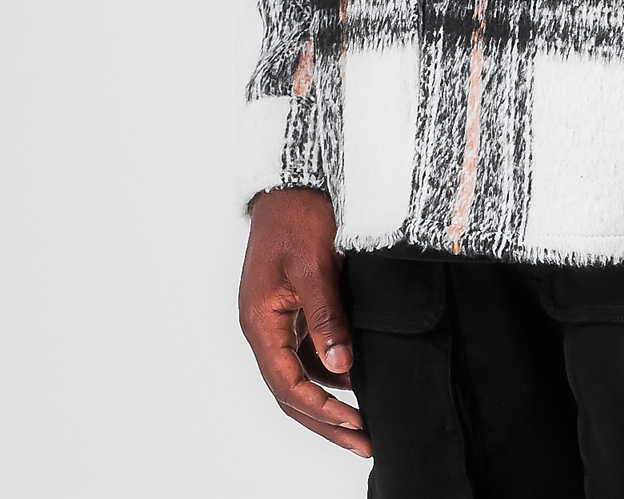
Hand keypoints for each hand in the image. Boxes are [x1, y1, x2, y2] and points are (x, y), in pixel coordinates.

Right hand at [238, 187, 371, 458]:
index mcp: (260, 321)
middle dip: (326, 420)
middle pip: (292, 390)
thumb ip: (326, 316)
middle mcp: (265, 327)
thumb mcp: (314, 265)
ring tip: (363, 422)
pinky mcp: (295, 308)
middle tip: (363, 442)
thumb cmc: (298, 216)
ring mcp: (279, 319)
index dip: (320, 410)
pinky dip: (331, 371)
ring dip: (329, 400)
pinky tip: (356, 378)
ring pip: (301, 375)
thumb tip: (341, 364)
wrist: (295, 180)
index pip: (287, 384)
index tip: (353, 426)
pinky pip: (309, 353)